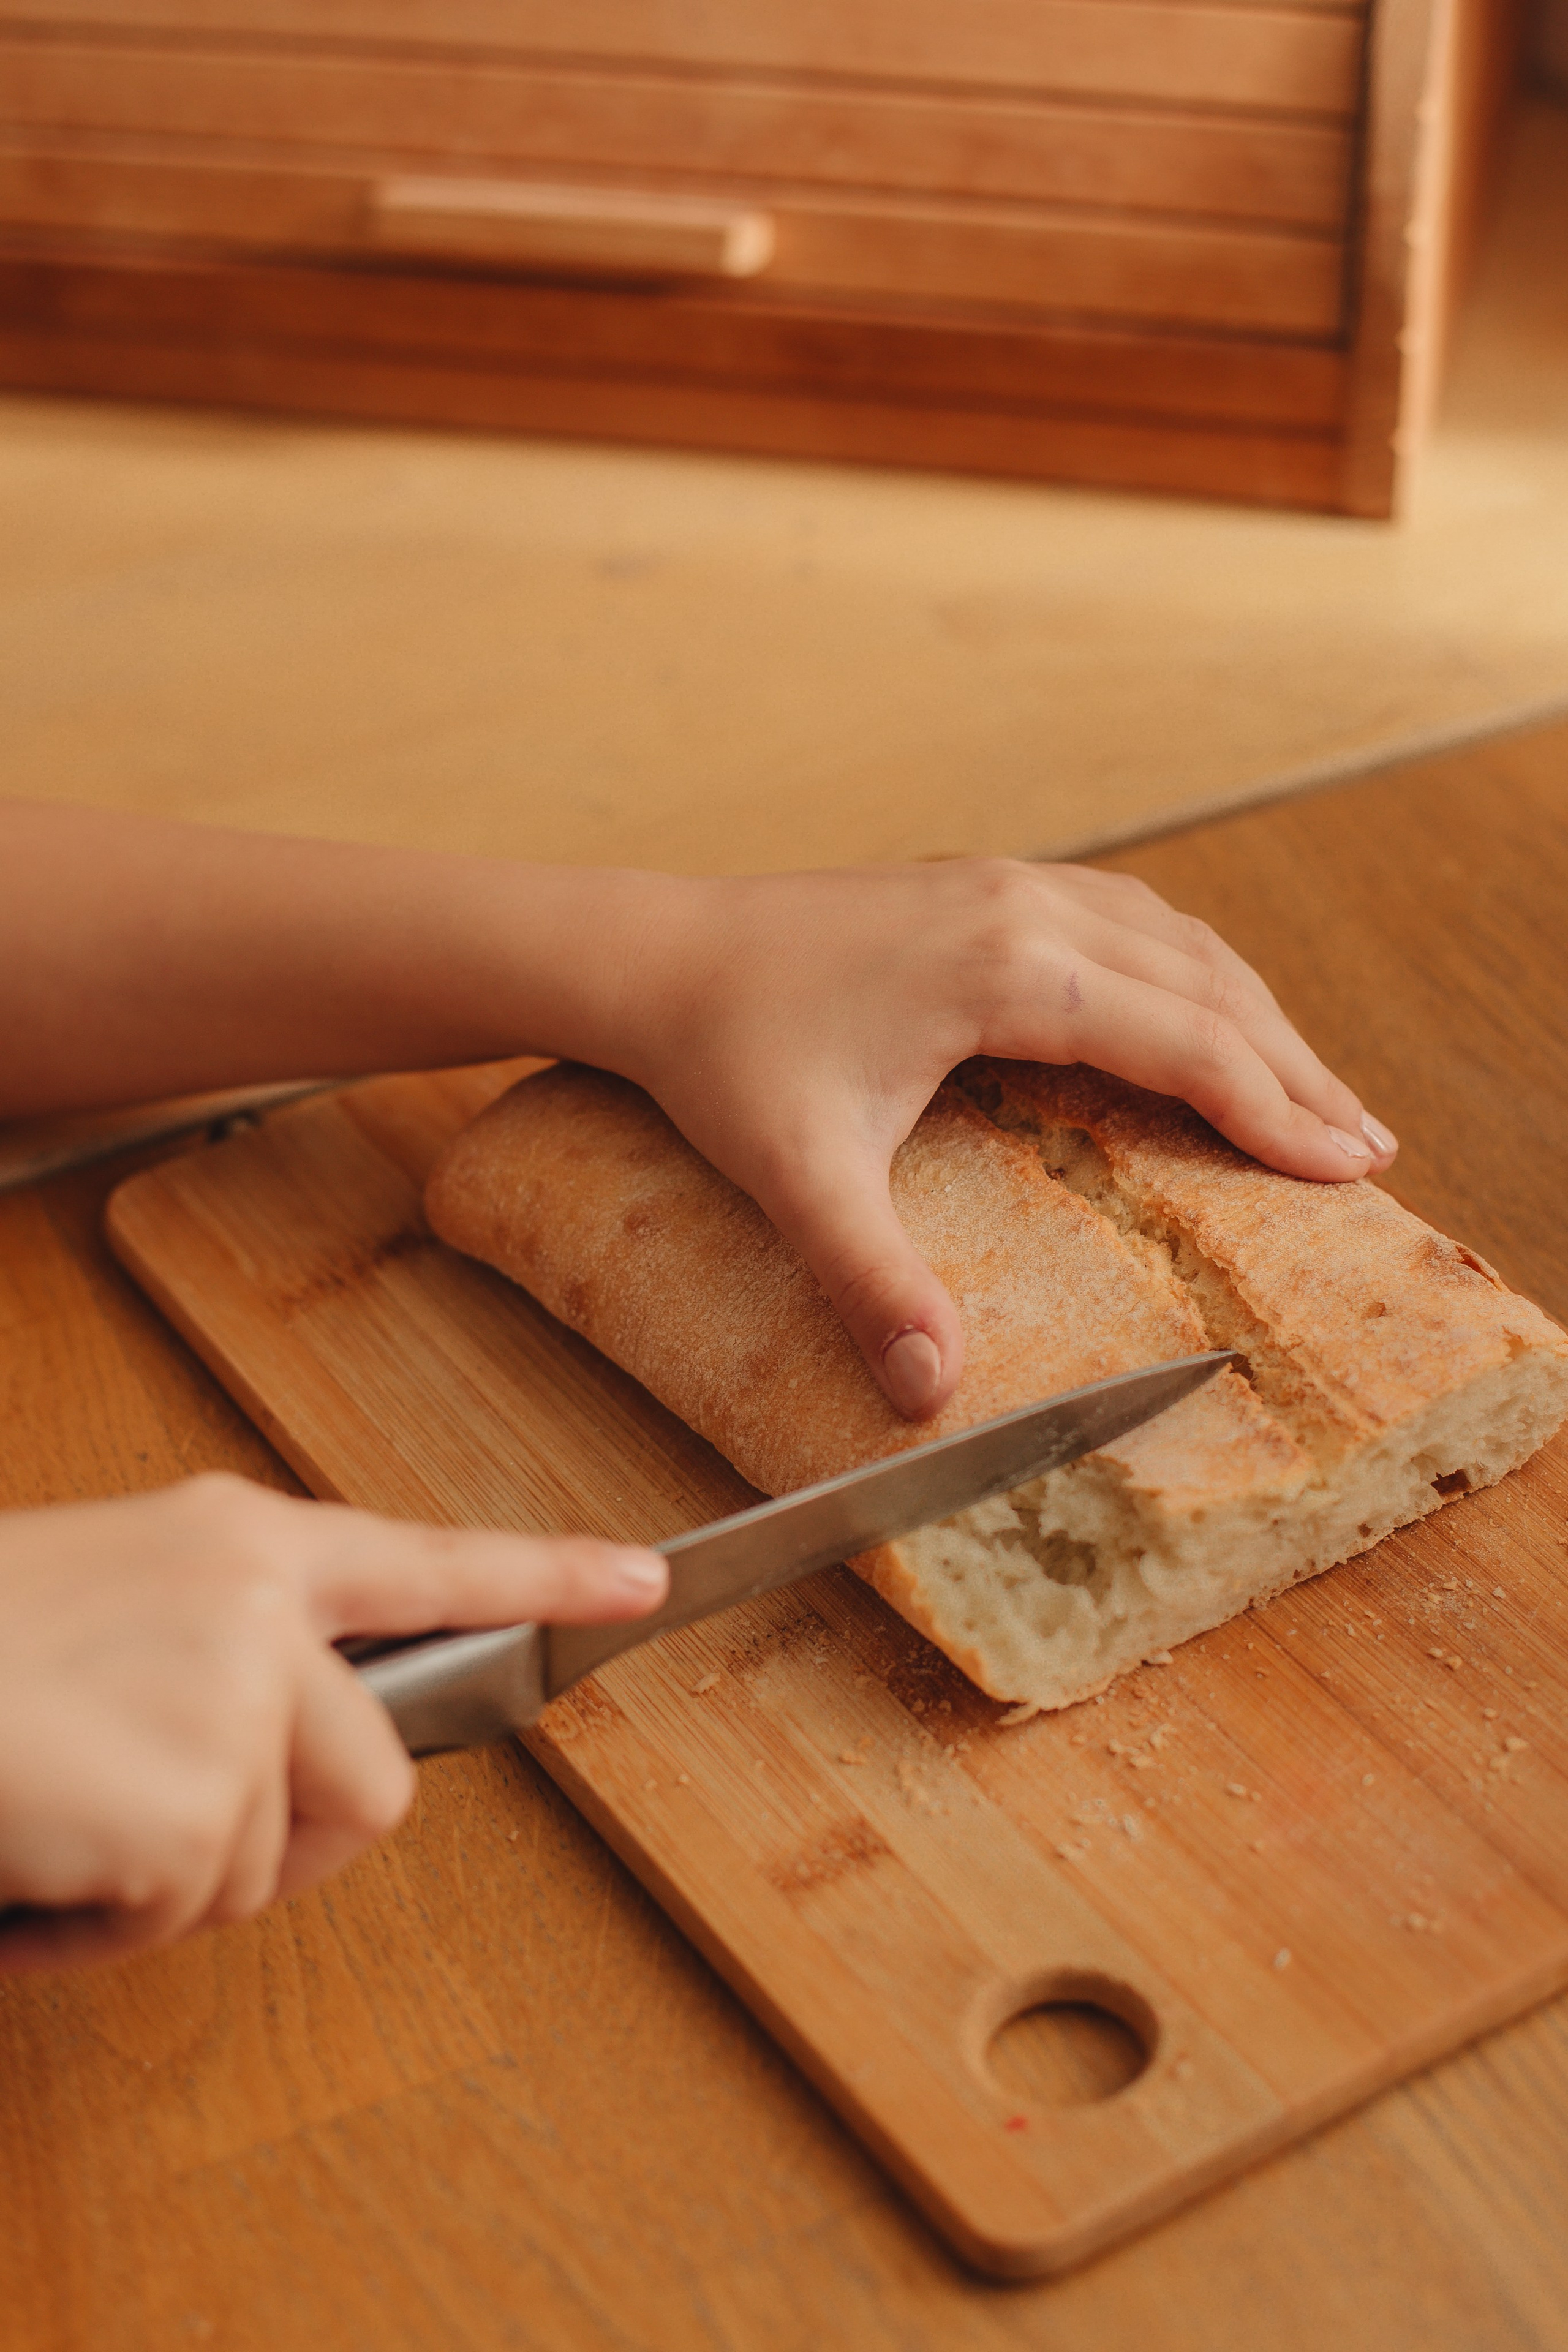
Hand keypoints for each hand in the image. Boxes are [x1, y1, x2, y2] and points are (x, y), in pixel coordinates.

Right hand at [0, 1475, 665, 1973]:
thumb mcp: (107, 1606)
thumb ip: (219, 1650)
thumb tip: (276, 1746)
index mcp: (238, 1541)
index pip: (426, 1557)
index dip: (546, 1577)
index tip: (639, 1584)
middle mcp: (262, 1602)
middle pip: (374, 1777)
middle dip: (278, 1838)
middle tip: (144, 1828)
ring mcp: (240, 1693)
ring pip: (268, 1862)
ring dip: (163, 1881)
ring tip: (61, 1813)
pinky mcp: (200, 1797)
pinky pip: (186, 1916)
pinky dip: (99, 1925)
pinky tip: (37, 1854)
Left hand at [623, 859, 1397, 1420]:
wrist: (654, 956)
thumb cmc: (725, 1055)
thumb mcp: (798, 1175)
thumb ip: (870, 1282)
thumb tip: (929, 1396)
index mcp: (1006, 966)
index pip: (1183, 1039)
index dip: (1274, 1109)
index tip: (1349, 1170)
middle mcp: (1026, 906)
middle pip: (1206, 986)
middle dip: (1293, 1069)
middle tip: (1366, 1148)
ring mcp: (1006, 884)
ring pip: (1177, 942)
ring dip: (1253, 1015)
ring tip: (1314, 1093)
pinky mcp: (982, 888)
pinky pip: (1127, 923)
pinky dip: (1191, 976)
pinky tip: (1204, 1016)